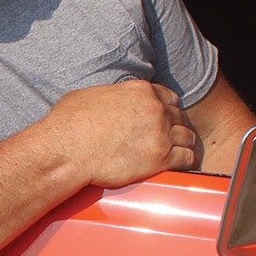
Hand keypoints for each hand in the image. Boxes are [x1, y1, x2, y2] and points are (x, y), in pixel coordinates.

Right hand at [45, 80, 196, 188]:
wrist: (67, 151)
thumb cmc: (69, 124)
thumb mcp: (90, 95)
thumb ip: (111, 95)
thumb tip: (108, 100)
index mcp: (140, 91)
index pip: (169, 98)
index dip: (167, 110)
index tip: (163, 120)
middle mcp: (155, 109)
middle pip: (180, 117)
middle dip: (175, 128)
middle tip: (167, 139)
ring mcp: (160, 133)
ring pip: (188, 138)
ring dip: (182, 145)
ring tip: (175, 154)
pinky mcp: (160, 158)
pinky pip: (187, 159)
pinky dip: (185, 162)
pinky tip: (177, 165)